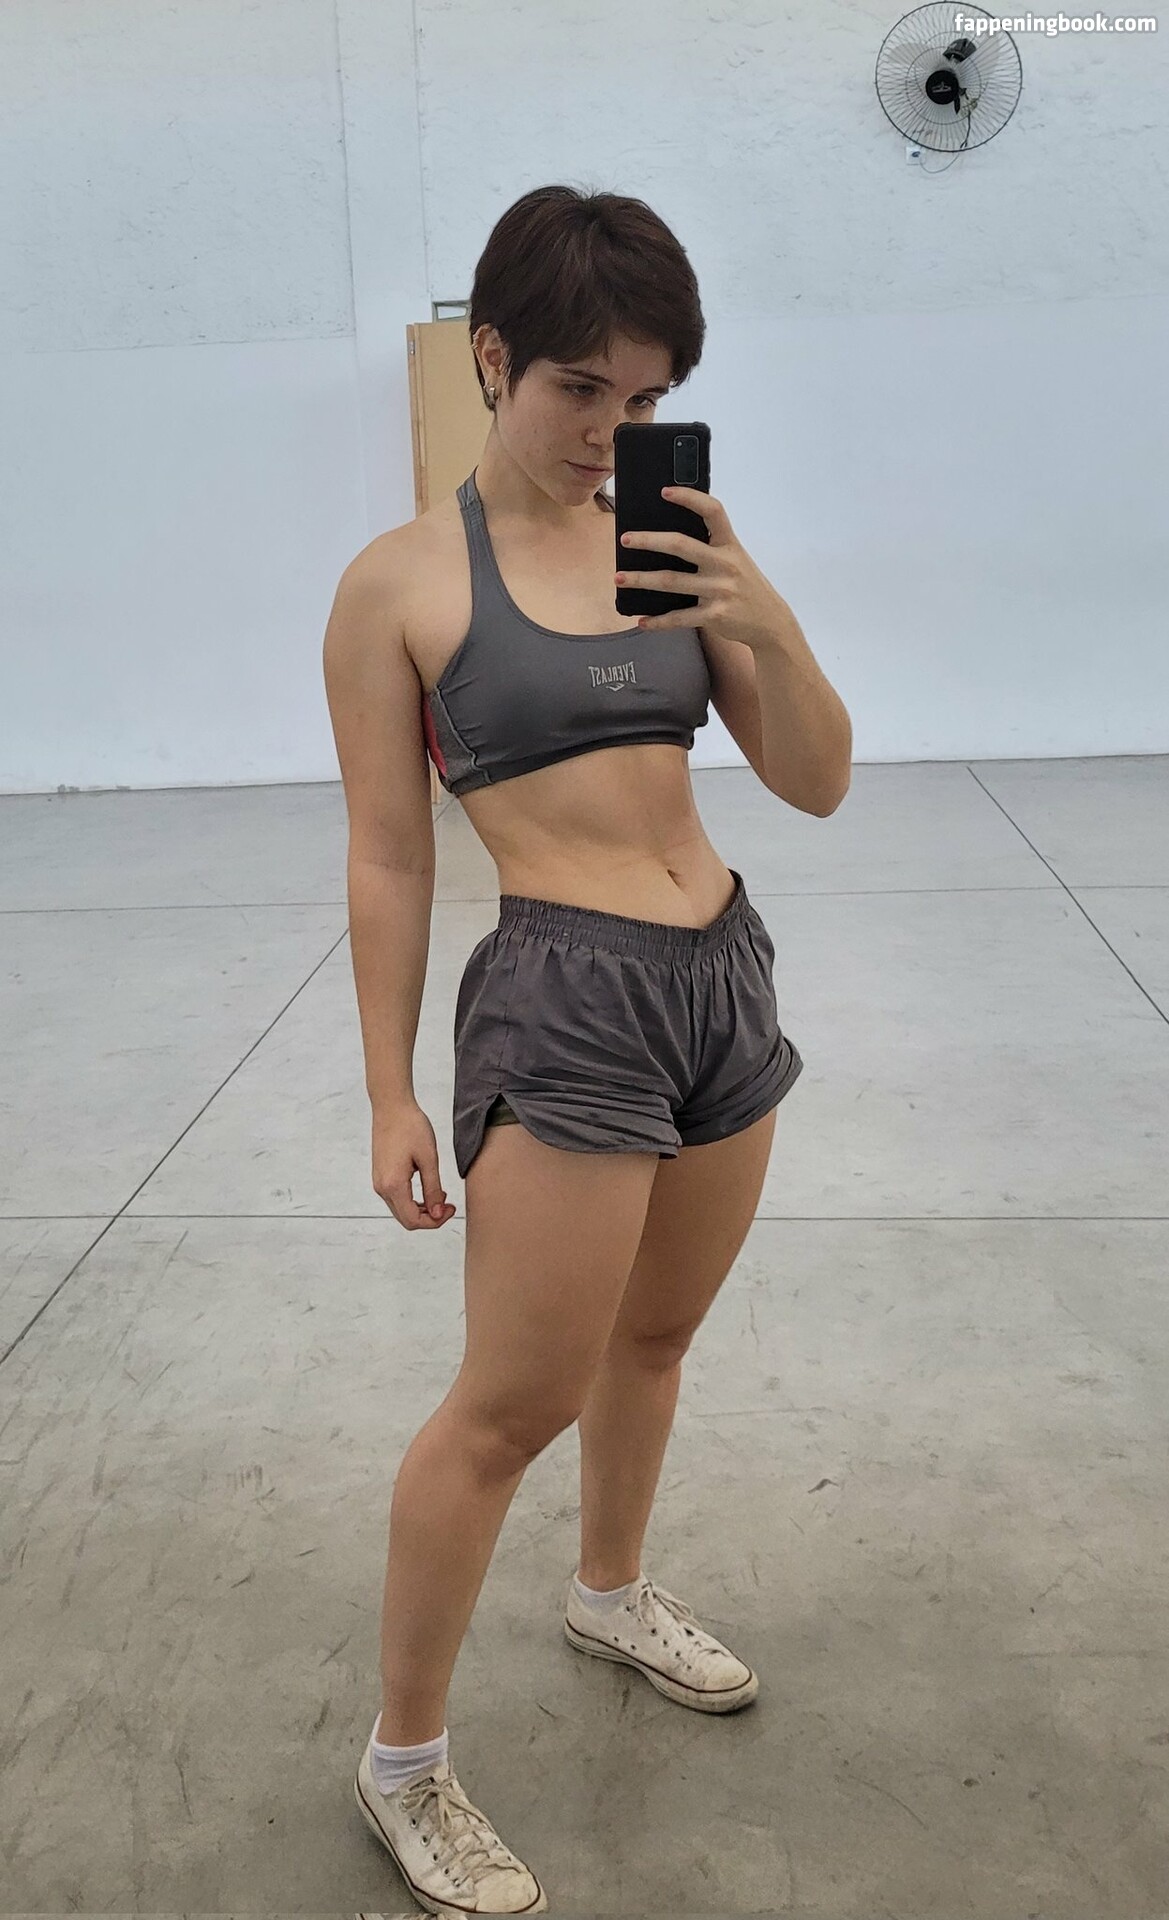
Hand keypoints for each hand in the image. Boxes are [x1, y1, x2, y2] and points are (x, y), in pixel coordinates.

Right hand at [372, 1102, 457, 1230]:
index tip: (450, 1209)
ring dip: (421, 1209)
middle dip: (429, 1217)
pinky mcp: (380, 1175)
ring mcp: (379, 1182)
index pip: (413, 1220)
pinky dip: (413, 1199)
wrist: (391, 1107)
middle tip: (448, 1204)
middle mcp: (382, 1187)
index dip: (434, 1221)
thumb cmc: (410, 1126)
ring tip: (440, 1194)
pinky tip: (428, 1187)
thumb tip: (437, 1213)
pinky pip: (396, 1198)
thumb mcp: (429, 1158)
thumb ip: (433, 1189)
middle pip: (405, 1219)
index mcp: (393, 1185)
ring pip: (401, 1210)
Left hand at [614, 485, 787, 653]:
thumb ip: (711, 547)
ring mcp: (719, 590)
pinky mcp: (714, 616)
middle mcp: (725, 564)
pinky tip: (642, 621)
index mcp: (730, 544)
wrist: (770, 622)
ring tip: (619, 578)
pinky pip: (679, 618)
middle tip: (625, 539)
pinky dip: (658, 621)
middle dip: (649, 541)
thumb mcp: (735, 560)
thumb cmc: (745, 586)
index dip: (689, 498)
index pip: (713, 511)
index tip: (664, 491)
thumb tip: (667, 539)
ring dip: (641, 580)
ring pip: (671, 582)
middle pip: (680, 545)